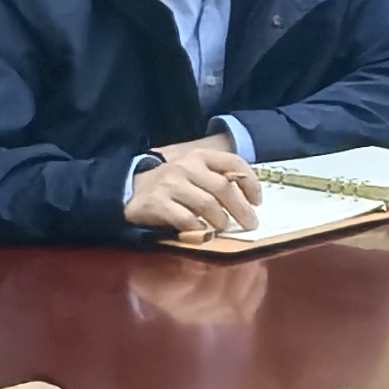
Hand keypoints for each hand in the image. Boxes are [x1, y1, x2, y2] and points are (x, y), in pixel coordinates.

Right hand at [123, 135, 259, 237]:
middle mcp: (186, 167)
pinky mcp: (157, 203)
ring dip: (221, 220)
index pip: (233, 163)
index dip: (251, 183)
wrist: (131, 188)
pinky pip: (185, 218)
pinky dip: (198, 228)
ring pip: (207, 204)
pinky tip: (203, 232)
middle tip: (251, 224)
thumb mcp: (195, 172)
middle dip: (242, 209)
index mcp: (200, 156)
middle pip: (223, 188)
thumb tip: (250, 198)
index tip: (258, 201)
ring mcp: (171, 184)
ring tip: (224, 228)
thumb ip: (218, 178)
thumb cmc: (172, 183)